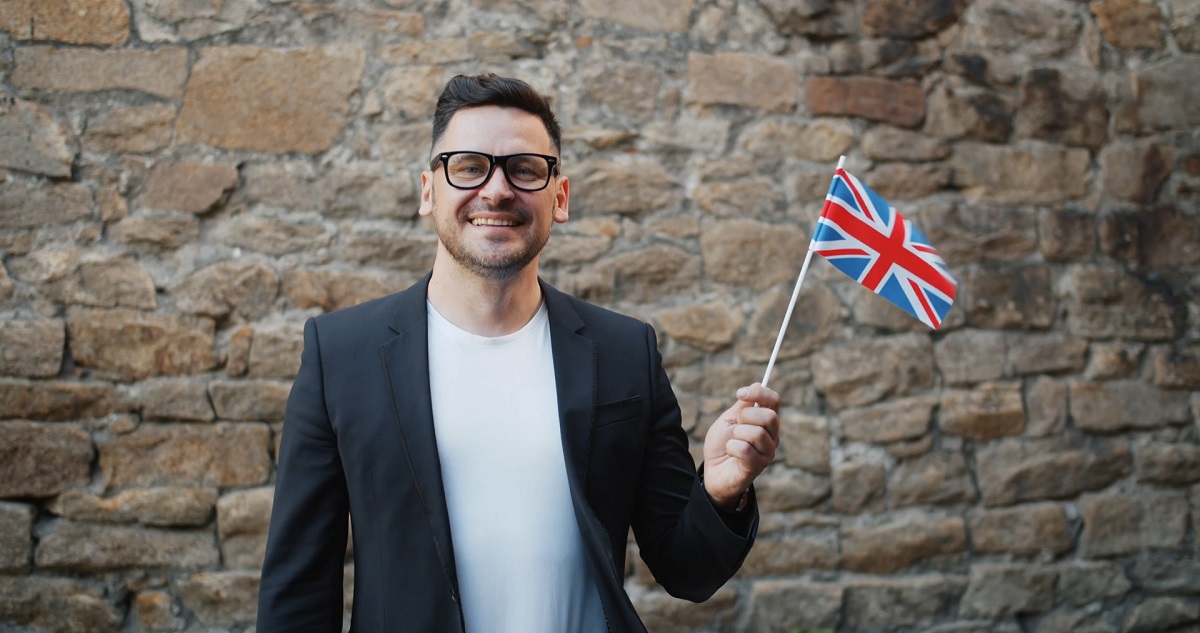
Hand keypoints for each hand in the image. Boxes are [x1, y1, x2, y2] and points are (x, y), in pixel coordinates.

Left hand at [702, 383, 779, 508]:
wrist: (713, 471)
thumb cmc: (721, 445)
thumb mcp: (728, 420)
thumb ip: (742, 406)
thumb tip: (757, 384)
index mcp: (765, 421)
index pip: (774, 400)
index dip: (759, 393)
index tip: (740, 393)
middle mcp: (772, 436)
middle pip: (769, 417)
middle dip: (746, 416)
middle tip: (736, 425)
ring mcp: (767, 452)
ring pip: (757, 433)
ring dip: (737, 434)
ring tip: (732, 441)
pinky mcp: (758, 466)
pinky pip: (745, 449)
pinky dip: (731, 448)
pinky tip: (731, 453)